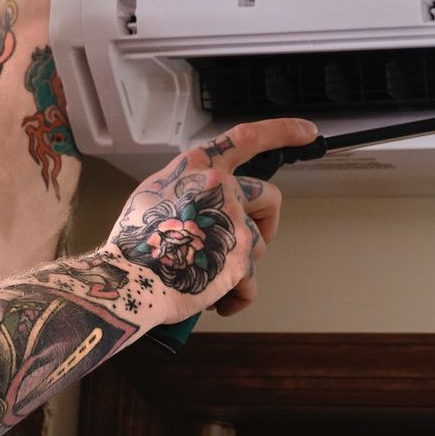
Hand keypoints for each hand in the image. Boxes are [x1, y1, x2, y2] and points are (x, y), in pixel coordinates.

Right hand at [102, 119, 316, 322]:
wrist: (126, 278)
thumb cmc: (132, 243)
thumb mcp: (153, 193)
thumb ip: (189, 189)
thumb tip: (207, 205)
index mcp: (197, 167)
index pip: (248, 138)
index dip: (283, 131)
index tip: (308, 132)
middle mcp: (219, 187)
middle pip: (270, 199)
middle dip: (267, 225)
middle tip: (247, 247)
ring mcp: (233, 222)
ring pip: (258, 246)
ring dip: (240, 268)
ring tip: (208, 279)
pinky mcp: (240, 259)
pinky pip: (250, 283)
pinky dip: (236, 298)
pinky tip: (216, 304)